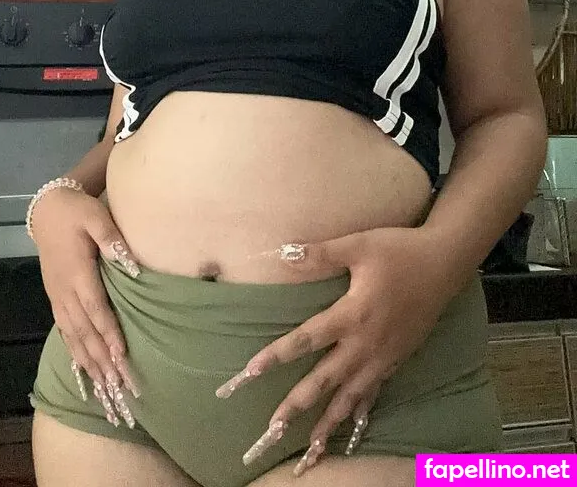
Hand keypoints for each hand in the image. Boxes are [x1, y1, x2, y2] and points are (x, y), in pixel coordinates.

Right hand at [31, 187, 141, 427]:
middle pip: (85, 330)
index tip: (122, 354)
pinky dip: (74, 351)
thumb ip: (112, 239)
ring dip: (89, 361)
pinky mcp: (55, 297)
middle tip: (119, 384)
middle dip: (102, 358)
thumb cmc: (76, 211)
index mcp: (78, 272)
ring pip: (73, 335)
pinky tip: (83, 367)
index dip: (109, 332)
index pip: (96, 308)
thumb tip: (130, 264)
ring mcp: (58, 296)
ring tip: (104, 386)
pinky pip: (64, 330)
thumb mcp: (96, 216)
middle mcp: (65, 290)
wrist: (47, 210)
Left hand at [216, 227, 454, 475]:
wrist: (444, 264)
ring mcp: (383, 356)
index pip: (306, 339)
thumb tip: (283, 253)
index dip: (276, 355)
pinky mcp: (397, 359)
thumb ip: (321, 254)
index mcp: (352, 314)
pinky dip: (359, 413)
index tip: (250, 372)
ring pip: (350, 396)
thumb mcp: (358, 245)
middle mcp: (365, 343)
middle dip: (297, 405)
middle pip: (324, 380)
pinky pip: (373, 393)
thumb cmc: (400, 251)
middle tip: (272, 429)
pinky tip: (351, 431)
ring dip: (328, 422)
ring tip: (309, 448)